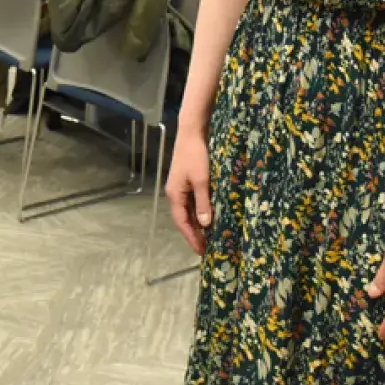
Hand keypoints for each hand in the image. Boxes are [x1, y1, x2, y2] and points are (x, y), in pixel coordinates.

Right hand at [164, 127, 212, 253]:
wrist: (191, 133)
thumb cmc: (196, 156)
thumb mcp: (202, 181)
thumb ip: (202, 203)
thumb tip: (204, 225)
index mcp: (175, 195)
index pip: (181, 222)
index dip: (191, 237)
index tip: (200, 250)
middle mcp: (175, 193)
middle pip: (183, 218)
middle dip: (193, 233)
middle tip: (206, 247)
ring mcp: (180, 187)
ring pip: (187, 211)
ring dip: (196, 224)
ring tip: (208, 236)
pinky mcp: (187, 181)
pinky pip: (191, 202)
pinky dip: (198, 212)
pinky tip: (208, 216)